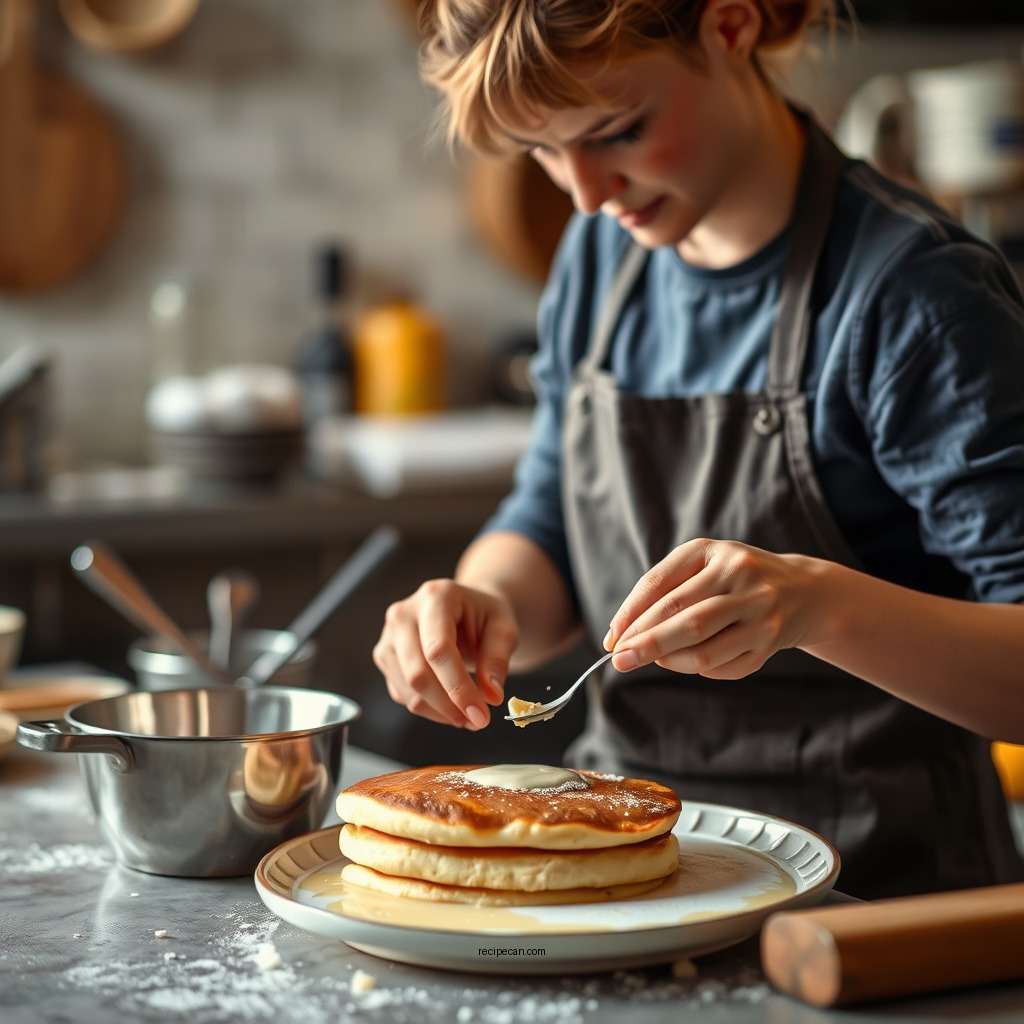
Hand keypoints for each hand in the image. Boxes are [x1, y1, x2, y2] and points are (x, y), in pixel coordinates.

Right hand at [373, 579, 518, 728]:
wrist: (466, 609)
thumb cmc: (485, 617)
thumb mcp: (504, 629)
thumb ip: (498, 659)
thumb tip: (492, 696)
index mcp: (436, 596)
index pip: (439, 650)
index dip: (458, 688)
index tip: (480, 715)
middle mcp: (404, 613)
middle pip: (418, 673)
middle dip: (449, 706)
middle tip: (478, 721)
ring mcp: (389, 635)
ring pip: (408, 689)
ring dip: (440, 712)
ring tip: (469, 715)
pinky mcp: (385, 656)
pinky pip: (402, 694)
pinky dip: (429, 709)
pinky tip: (452, 706)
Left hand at [605, 539, 820, 678]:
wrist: (803, 590)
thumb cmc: (733, 578)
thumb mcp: (701, 566)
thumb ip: (661, 592)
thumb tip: (619, 635)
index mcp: (713, 551)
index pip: (659, 584)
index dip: (630, 614)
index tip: (611, 640)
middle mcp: (741, 576)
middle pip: (683, 619)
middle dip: (645, 643)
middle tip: (619, 661)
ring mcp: (760, 611)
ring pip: (703, 648)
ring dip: (670, 660)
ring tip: (654, 661)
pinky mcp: (771, 641)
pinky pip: (723, 665)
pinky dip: (698, 668)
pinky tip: (690, 661)